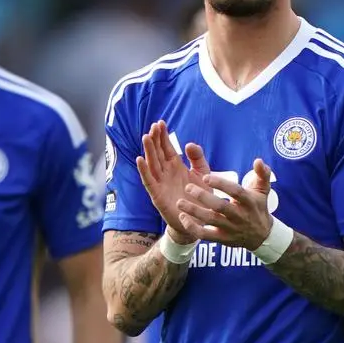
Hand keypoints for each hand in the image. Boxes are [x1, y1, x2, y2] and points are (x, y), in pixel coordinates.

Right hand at [137, 120, 211, 244]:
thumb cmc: (201, 196)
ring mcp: (160, 183)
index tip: (160, 122)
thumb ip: (198, 158)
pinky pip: (148, 181)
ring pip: (152, 164)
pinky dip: (144, 170)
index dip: (163, 136)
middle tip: (154, 126)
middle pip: (157, 153)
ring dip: (148, 151)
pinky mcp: (157, 195)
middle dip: (155, 139)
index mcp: (176, 166)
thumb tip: (188, 144)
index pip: (167, 148)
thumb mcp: (203, 173)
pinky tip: (140, 159)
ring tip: (146, 137)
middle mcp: (166, 173)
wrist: (200, 220)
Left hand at [174, 157, 273, 247]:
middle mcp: (240, 216)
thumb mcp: (263, 190)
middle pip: (220, 207)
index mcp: (249, 201)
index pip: (235, 192)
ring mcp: (231, 228)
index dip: (221, 184)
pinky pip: (206, 235)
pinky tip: (183, 218)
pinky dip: (193, 228)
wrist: (261, 236)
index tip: (205, 176)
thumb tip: (258, 161)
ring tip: (179, 202)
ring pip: (211, 220)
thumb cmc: (258, 207)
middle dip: (203, 197)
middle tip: (188, 187)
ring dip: (194, 212)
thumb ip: (262, 174)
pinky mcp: (223, 239)